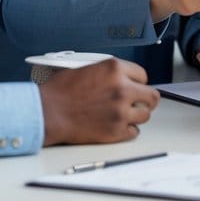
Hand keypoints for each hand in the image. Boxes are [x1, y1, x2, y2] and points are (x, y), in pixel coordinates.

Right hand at [39, 58, 159, 144]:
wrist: (47, 112)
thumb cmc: (60, 91)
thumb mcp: (88, 68)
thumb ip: (110, 73)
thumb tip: (123, 78)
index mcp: (115, 69)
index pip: (143, 75)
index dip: (138, 81)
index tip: (135, 86)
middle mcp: (122, 89)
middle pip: (152, 96)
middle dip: (146, 99)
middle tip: (140, 102)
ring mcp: (121, 111)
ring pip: (145, 115)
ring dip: (136, 115)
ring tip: (123, 115)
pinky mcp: (116, 131)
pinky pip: (134, 132)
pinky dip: (127, 130)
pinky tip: (116, 125)